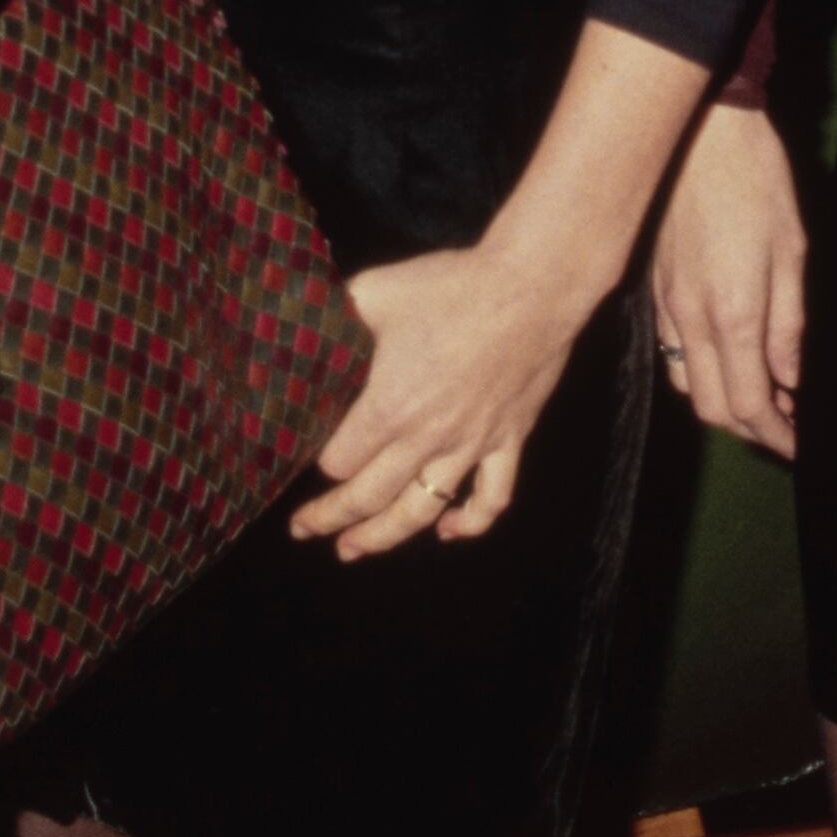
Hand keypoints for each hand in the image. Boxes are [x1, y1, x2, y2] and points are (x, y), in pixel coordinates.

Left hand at [295, 241, 595, 560]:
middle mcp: (427, 437)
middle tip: (302, 530)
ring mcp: (472, 445)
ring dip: (382, 537)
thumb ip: (338, 314)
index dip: (316, 465)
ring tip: (352, 550)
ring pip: (421, 509)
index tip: (302, 462)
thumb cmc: (453, 286)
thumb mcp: (377, 290)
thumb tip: (305, 322)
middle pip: (368, 496)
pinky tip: (447, 532)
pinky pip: (492, 498)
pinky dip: (469, 523)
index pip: (339, 460)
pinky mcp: (509, 440)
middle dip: (330, 517)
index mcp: (389, 405)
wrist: (534, 286)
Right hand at [646, 103, 805, 459]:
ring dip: (722, 404)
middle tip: (785, 427)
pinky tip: (727, 360)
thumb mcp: (791, 251)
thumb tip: (790, 380)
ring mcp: (667, 306)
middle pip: (712, 408)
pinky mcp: (655, 290)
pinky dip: (699, 373)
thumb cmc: (756, 182)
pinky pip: (672, 353)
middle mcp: (692, 320)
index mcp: (733, 314)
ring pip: (687, 385)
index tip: (797, 446)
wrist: (700, 132)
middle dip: (749, 429)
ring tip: (760, 397)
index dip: (774, 435)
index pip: (748, 404)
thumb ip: (788, 325)